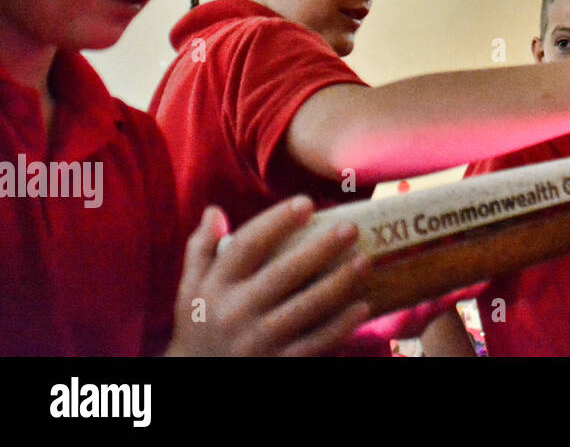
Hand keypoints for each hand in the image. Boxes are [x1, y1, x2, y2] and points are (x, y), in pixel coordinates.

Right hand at [166, 196, 372, 355]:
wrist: (197, 382)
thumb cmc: (200, 328)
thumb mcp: (189, 291)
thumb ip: (200, 250)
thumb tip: (214, 210)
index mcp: (214, 287)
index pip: (247, 246)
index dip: (277, 221)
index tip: (307, 202)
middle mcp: (234, 312)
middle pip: (283, 273)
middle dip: (320, 248)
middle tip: (350, 227)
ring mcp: (258, 341)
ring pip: (305, 308)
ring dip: (339, 283)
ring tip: (366, 260)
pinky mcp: (279, 364)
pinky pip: (315, 343)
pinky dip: (340, 326)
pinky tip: (363, 306)